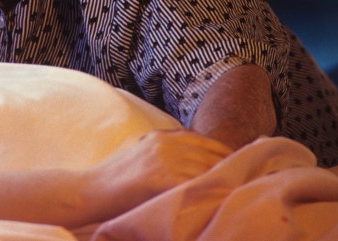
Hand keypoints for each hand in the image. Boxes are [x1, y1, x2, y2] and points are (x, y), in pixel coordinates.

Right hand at [87, 129, 231, 216]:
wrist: (90, 191)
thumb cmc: (116, 181)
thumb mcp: (143, 156)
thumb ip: (168, 154)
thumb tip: (200, 166)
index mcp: (161, 135)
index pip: (207, 142)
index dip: (227, 156)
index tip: (242, 168)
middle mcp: (165, 142)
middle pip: (212, 154)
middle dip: (230, 169)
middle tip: (247, 183)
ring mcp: (163, 158)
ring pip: (207, 168)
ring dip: (224, 182)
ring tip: (238, 194)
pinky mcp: (160, 177)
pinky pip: (195, 183)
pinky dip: (209, 191)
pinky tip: (218, 201)